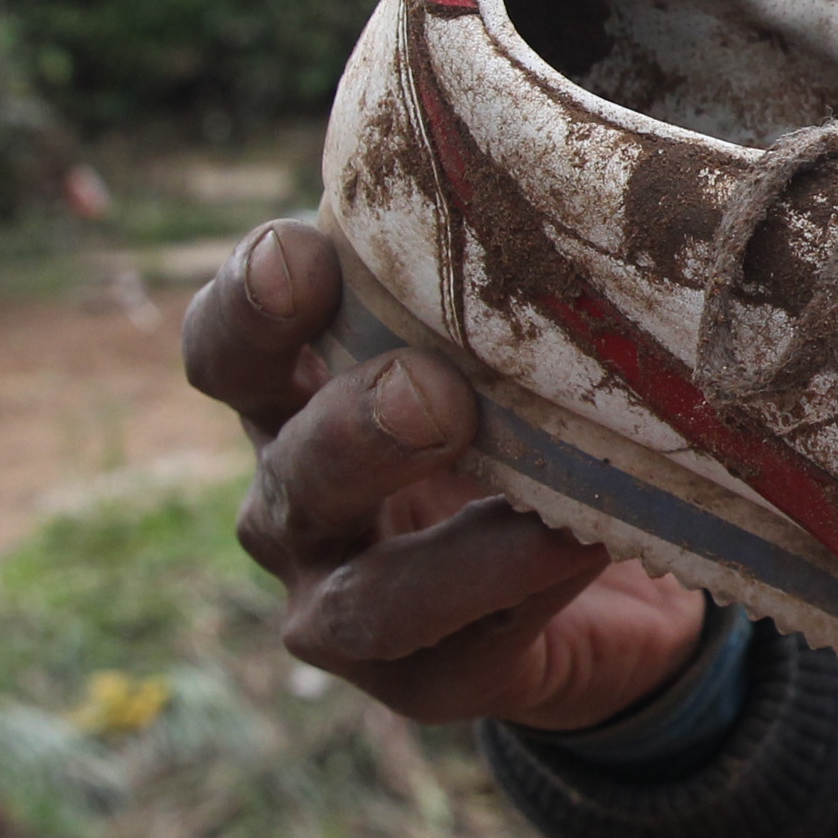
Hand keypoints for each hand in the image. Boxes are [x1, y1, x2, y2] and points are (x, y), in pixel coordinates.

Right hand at [186, 219, 705, 730]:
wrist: (604, 580)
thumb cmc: (531, 416)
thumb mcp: (503, 335)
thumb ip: (499, 269)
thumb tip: (562, 153)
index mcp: (298, 399)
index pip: (234, 349)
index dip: (251, 306)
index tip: (305, 252)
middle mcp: (301, 504)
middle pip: (290, 469)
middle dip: (354, 429)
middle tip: (431, 390)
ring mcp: (348, 607)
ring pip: (362, 596)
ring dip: (443, 551)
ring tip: (540, 519)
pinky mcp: (425, 684)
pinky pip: (465, 650)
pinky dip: (528, 593)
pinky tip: (587, 547)